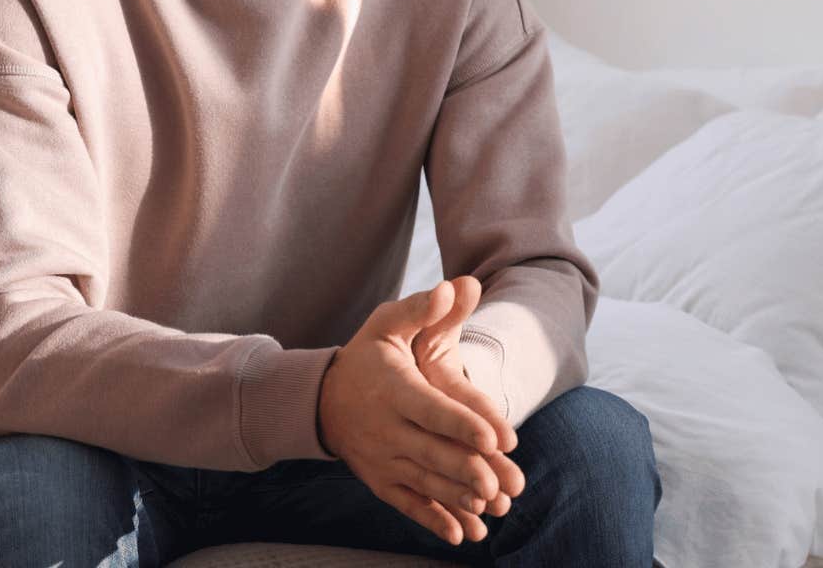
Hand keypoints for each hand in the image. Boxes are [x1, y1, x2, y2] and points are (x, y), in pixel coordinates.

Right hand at [317, 280, 513, 544]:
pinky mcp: (381, 481)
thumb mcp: (388, 323)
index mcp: (395, 390)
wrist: (322, 398)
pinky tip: (461, 535)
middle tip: (500, 484)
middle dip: (467, 470)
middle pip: (432, 452)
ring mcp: (383, 459)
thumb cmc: (367, 354)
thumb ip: (422, 309)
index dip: (464, 424)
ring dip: (458, 498)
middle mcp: (387, 429)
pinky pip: (408, 504)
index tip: (496, 438)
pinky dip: (433, 520)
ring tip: (490, 508)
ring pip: (424, 481)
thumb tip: (453, 287)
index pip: (433, 409)